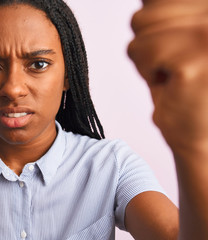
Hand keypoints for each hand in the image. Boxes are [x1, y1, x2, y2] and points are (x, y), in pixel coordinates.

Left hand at [128, 0, 207, 156]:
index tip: (172, 49)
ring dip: (148, 57)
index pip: (158, 0)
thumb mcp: (180, 38)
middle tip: (174, 66)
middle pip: (147, 11)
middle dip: (150, 43)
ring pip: (140, 25)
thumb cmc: (190, 86)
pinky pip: (140, 49)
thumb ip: (168, 15)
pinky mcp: (193, 59)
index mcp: (207, 9)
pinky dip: (147, 71)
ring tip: (174, 74)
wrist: (205, 134)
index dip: (157, 22)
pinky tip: (173, 85)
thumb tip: (149, 1)